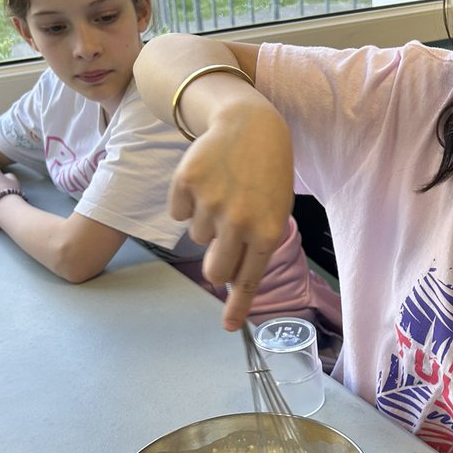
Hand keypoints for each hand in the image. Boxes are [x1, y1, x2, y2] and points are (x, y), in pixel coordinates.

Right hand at [168, 104, 294, 329]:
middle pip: (215, 271)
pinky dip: (187, 202)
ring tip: (223, 193)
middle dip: (216, 265)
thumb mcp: (275, 211)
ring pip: (197, 238)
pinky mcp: (186, 183)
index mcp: (267, 232)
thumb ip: (256, 246)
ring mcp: (211, 203)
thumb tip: (232, 283)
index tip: (229, 327)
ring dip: (206, 222)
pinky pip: (178, 213)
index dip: (237, 307)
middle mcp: (239, 222)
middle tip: (222, 243)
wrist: (250, 124)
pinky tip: (206, 181)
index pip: (249, 280)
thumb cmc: (266, 173)